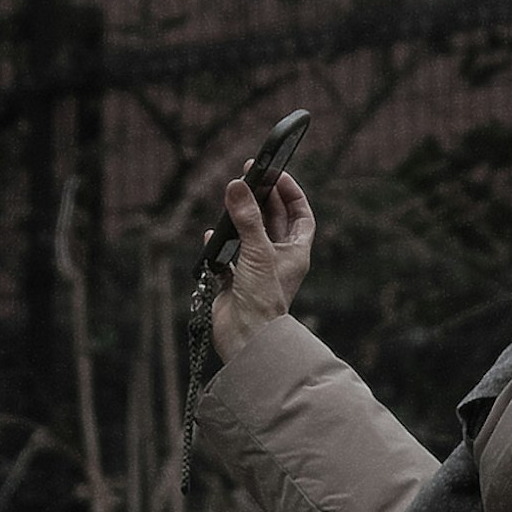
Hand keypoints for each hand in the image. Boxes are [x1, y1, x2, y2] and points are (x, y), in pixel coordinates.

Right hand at [215, 166, 315, 330]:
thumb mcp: (257, 252)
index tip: (277, 173)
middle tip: (248, 174)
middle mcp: (277, 259)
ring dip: (240, 217)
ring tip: (230, 197)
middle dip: (262, 197)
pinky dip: (219, 243)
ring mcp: (255, 270)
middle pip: (273, 220)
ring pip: (249, 235)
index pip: (300, 215)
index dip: (291, 193)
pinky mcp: (234, 281)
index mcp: (295, 253)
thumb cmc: (263, 299)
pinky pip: (227, 256)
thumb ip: (246, 218)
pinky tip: (212, 233)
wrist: (246, 338)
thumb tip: (237, 186)